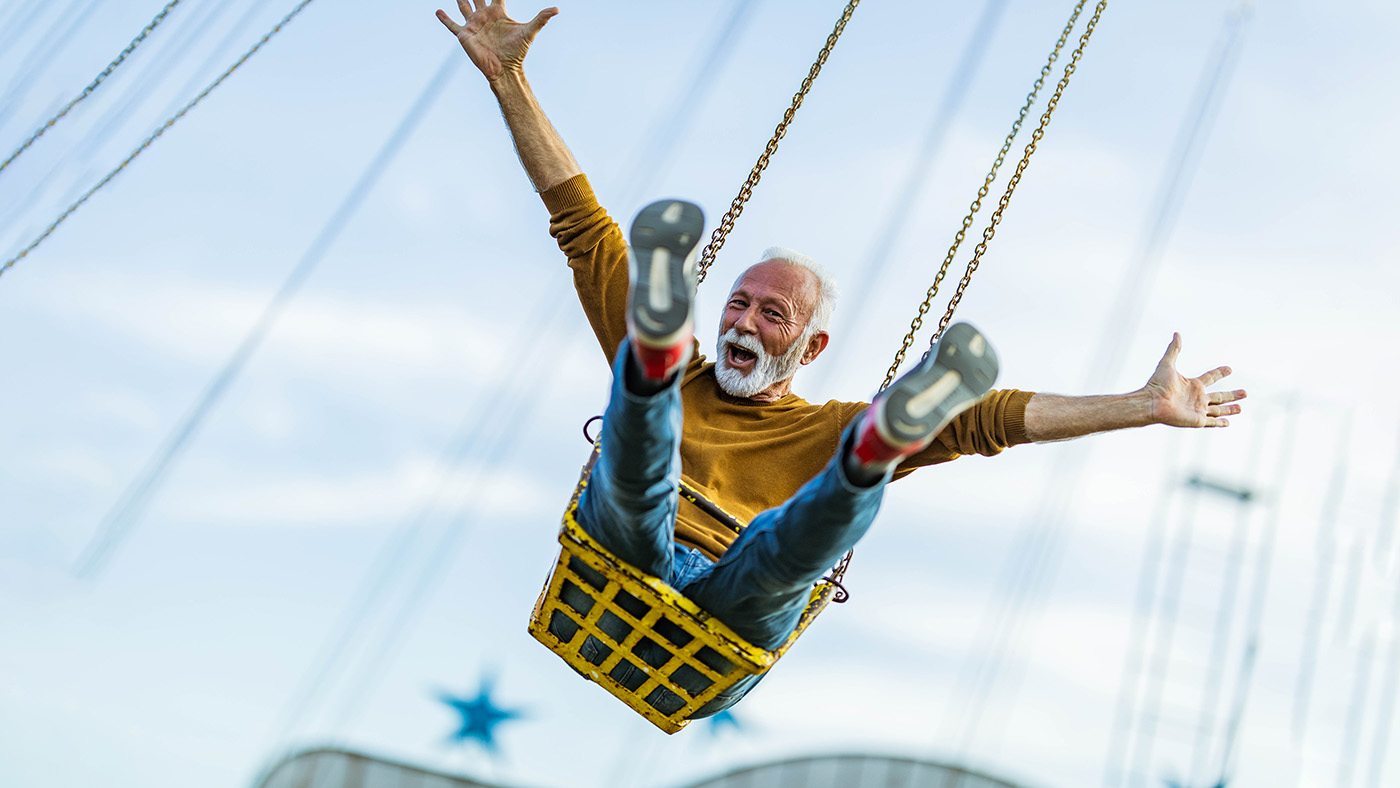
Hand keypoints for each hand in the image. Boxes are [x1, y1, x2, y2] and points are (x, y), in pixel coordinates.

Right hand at [437, 1, 557, 82]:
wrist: (504, 69)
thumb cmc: (517, 51)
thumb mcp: (529, 32)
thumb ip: (541, 19)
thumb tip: (556, 9)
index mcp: (498, 12)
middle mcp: (484, 16)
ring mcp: (473, 24)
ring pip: (463, 5)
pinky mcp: (464, 34)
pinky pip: (452, 24)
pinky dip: (444, 18)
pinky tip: (438, 11)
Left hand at [1143, 333, 1245, 427]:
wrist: (1152, 402)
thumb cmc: (1157, 384)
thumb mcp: (1167, 364)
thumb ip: (1174, 349)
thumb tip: (1177, 333)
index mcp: (1193, 384)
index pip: (1211, 377)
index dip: (1220, 373)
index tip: (1229, 369)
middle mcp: (1197, 397)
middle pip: (1219, 396)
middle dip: (1232, 395)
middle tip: (1245, 392)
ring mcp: (1198, 410)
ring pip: (1218, 410)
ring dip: (1230, 409)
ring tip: (1241, 408)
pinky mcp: (1197, 420)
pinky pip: (1212, 422)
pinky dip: (1220, 423)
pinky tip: (1228, 423)